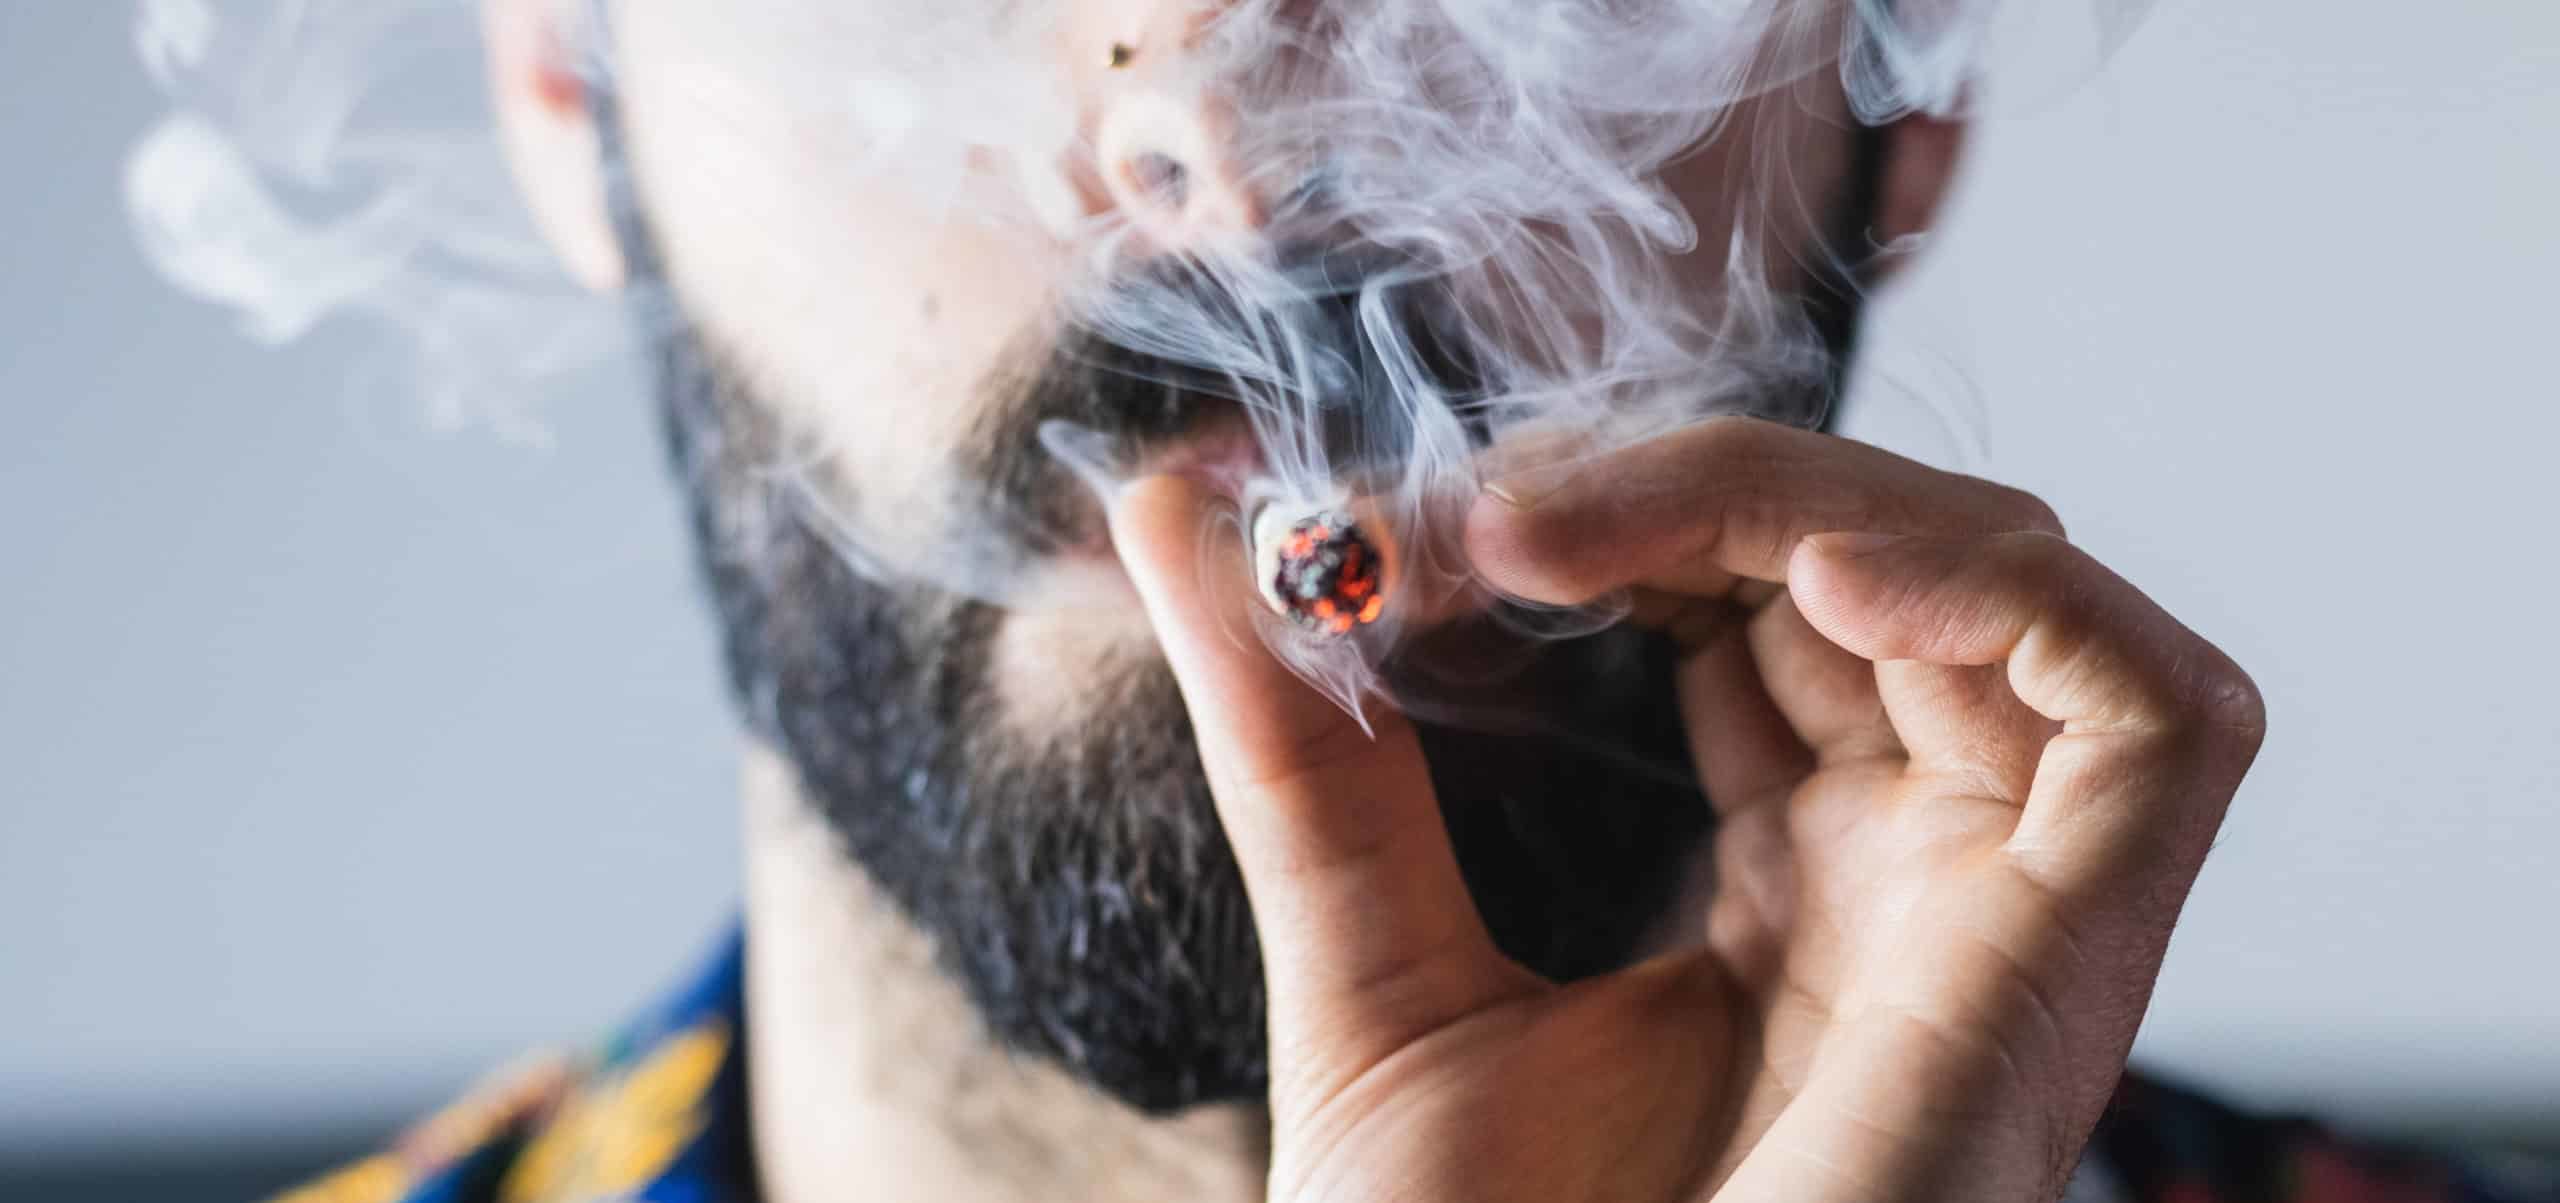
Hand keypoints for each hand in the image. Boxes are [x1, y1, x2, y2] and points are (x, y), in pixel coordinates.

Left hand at [1107, 418, 2265, 1202]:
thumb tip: (1174, 507)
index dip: (1619, 516)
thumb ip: (1299, 742)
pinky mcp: (2080, 955)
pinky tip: (1818, 580)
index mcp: (1796, 885)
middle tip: (1473, 513)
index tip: (1413, 526)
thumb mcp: (1369, 963)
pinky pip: (2153, 708)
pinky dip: (1997, 593)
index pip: (1763, 608)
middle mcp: (1922, 876)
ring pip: (1994, 578)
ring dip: (1783, 495)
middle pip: (1879, 561)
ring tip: (1559, 536)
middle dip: (1678, 483)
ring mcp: (2011, 911)